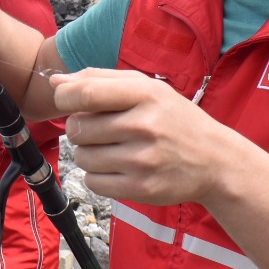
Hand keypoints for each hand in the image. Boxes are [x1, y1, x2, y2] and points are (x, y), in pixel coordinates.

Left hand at [52, 68, 250, 207]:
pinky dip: (97, 175)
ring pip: (82, 157)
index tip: (67, 102)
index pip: (85, 93)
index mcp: (145, 95)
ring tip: (112, 148)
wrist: (214, 161)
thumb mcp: (146, 89)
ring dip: (88, 153)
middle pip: (78, 128)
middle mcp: (144, 126)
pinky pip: (92, 182)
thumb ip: (98, 80)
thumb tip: (54, 82)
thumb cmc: (173, 119)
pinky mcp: (141, 188)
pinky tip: (118, 167)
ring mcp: (143, 160)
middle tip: (101, 129)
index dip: (64, 98)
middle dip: (80, 128)